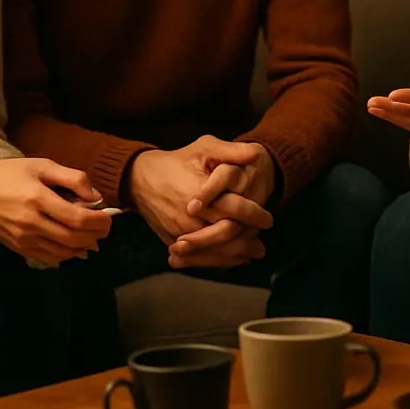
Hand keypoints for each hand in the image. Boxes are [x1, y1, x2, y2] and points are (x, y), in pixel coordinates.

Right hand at [0, 158, 112, 266]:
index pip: (77, 218)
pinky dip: (67, 255)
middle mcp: (31, 223)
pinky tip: (76, 247)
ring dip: (84, 247)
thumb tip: (96, 198)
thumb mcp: (42, 165)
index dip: (99, 221)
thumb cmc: (10, 175)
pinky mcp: (19, 248)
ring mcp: (24, 239)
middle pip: (73, 238)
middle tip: (105, 228)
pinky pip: (49, 258)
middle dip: (96, 235)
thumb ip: (72, 178)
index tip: (109, 217)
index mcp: (38, 199)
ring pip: (63, 252)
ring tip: (94, 237)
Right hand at [170, 143, 278, 267]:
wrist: (139, 178)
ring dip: (234, 255)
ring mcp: (179, 233)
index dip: (254, 215)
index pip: (233, 210)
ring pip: (212, 251)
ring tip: (252, 254)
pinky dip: (217, 260)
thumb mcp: (203, 148)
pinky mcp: (172, 241)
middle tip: (262, 245)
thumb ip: (230, 152)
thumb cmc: (176, 161)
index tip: (270, 219)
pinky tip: (231, 259)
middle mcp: (188, 219)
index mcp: (199, 195)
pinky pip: (198, 257)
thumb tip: (255, 154)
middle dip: (247, 242)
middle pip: (225, 237)